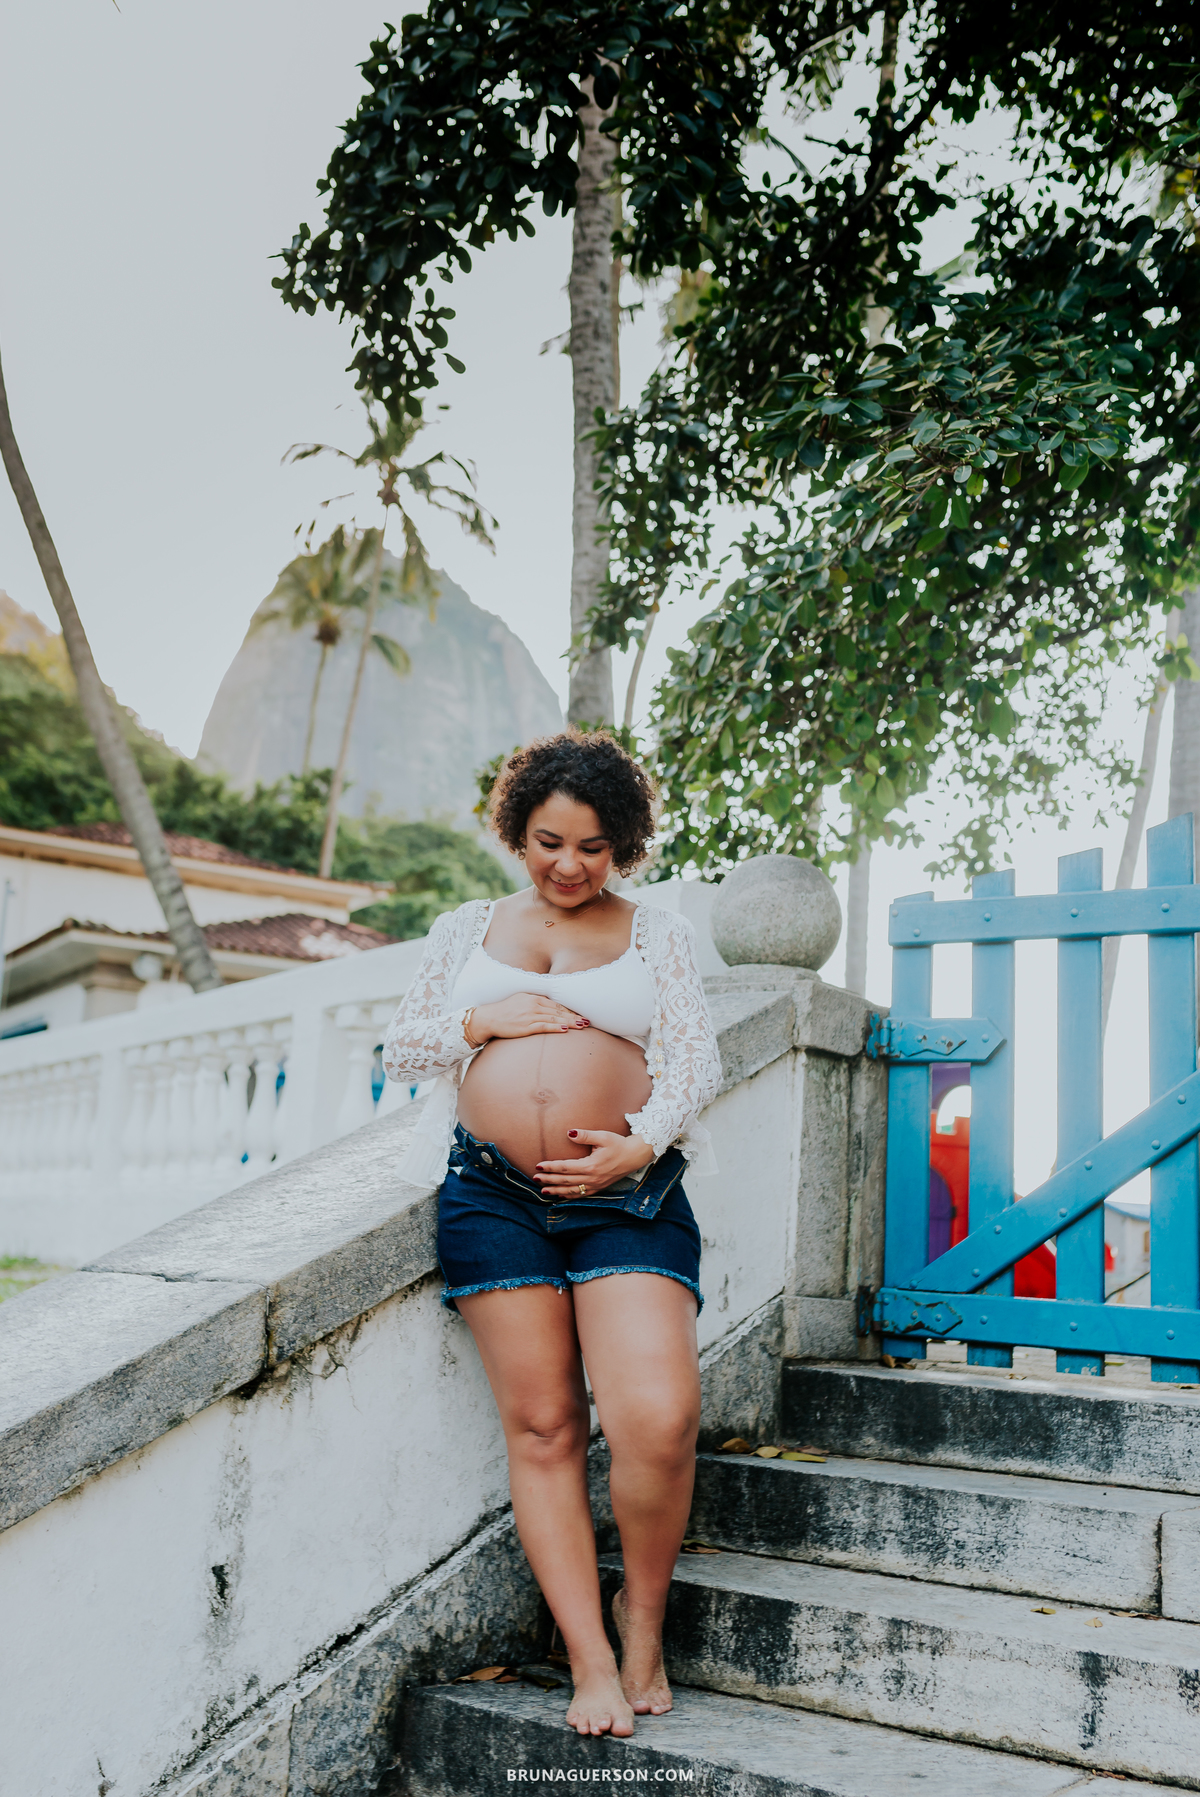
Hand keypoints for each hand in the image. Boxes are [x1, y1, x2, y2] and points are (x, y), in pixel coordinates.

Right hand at [470, 994, 589, 1041]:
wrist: (489, 1018)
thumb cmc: (505, 1011)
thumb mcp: (521, 1001)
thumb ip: (535, 1003)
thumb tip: (549, 1008)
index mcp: (534, 998)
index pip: (556, 1005)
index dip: (570, 1011)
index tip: (580, 1015)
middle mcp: (533, 1005)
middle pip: (558, 1011)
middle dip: (574, 1017)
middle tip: (588, 1021)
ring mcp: (530, 1015)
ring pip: (554, 1018)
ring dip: (570, 1022)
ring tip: (582, 1026)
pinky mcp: (525, 1026)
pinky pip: (544, 1026)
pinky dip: (555, 1027)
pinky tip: (565, 1029)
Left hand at [534, 1131, 654, 1197]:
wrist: (634, 1156)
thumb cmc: (618, 1144)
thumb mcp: (602, 1136)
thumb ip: (585, 1135)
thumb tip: (569, 1133)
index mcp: (590, 1165)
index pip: (565, 1168)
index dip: (551, 1167)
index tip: (538, 1166)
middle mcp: (592, 1178)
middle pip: (565, 1181)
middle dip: (549, 1180)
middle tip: (535, 1178)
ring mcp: (595, 1185)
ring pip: (572, 1191)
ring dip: (556, 1191)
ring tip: (543, 1191)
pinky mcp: (599, 1188)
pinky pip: (581, 1195)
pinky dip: (569, 1197)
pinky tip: (561, 1197)